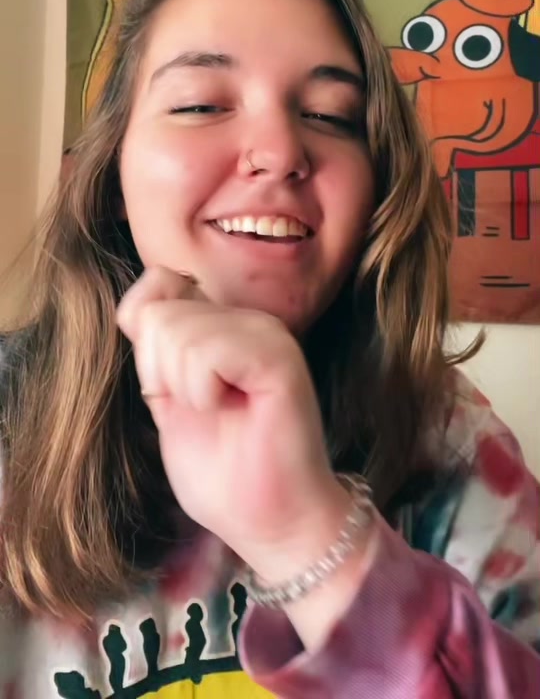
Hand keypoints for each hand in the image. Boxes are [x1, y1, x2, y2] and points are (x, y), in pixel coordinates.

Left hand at [116, 267, 348, 577]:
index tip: (174, 392)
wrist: (272, 524)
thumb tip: (139, 304)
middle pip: (159, 314)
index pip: (156, 287)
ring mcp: (266, 334)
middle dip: (160, 373)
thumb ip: (155, 352)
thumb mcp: (168, 402)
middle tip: (201, 410)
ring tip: (218, 413)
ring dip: (183, 388)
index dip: (147, 347)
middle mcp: (247, 320)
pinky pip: (207, 351)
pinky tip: (228, 410)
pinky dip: (200, 392)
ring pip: (176, 329)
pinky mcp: (278, 357)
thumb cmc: (225, 475)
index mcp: (222, 327)